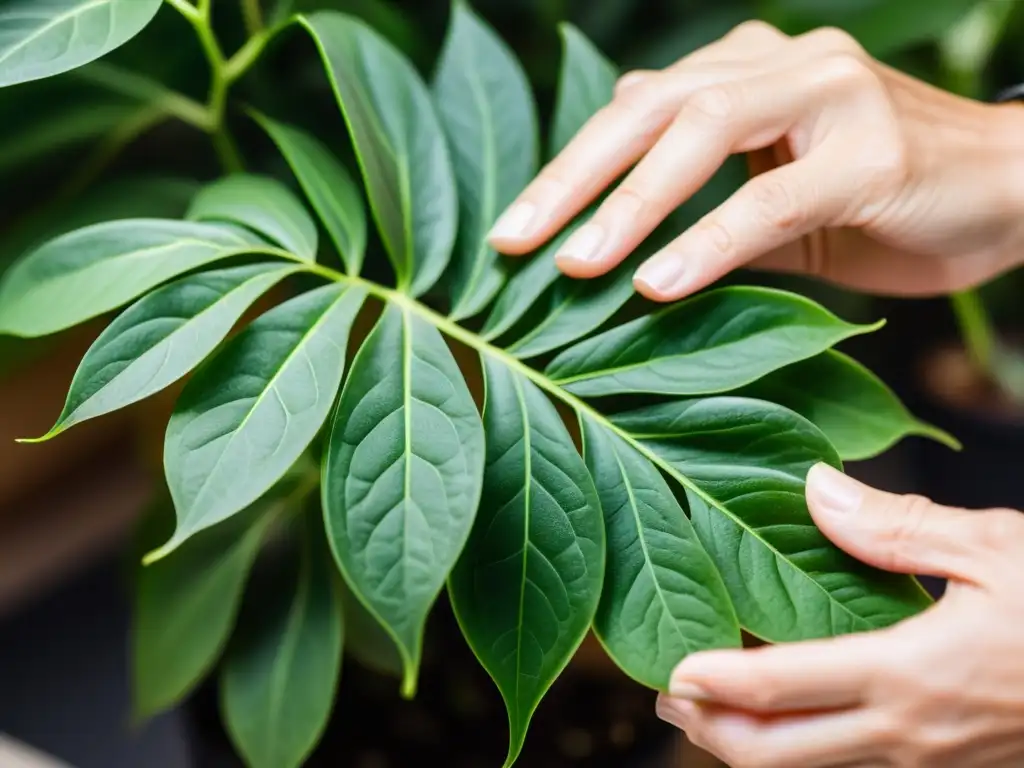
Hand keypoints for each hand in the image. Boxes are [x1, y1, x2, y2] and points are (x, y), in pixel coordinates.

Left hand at [487, 22, 1023, 301]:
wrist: (1010, 190)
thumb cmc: (883, 203)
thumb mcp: (776, 212)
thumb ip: (704, 209)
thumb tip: (613, 244)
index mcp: (746, 72)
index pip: (636, 111)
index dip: (568, 169)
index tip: (511, 230)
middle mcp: (781, 64)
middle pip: (651, 107)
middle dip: (572, 177)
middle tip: (511, 240)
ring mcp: (831, 94)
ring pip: (703, 133)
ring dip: (629, 203)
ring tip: (571, 262)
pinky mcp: (874, 147)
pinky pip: (772, 195)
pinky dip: (709, 240)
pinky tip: (656, 284)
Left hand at [655, 463, 1023, 767]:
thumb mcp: (995, 549)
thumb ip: (894, 527)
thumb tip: (812, 488)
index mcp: (908, 674)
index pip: (780, 688)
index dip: (713, 683)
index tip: (667, 669)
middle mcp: (907, 733)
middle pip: (778, 756)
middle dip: (712, 733)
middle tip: (666, 700)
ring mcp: (930, 761)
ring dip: (751, 747)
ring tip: (709, 714)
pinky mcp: (951, 764)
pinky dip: (805, 751)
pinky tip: (795, 719)